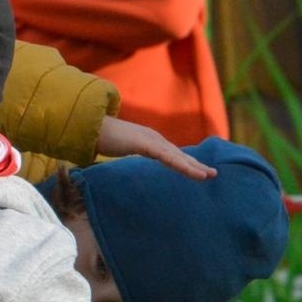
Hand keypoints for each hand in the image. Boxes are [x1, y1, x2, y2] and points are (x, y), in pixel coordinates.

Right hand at [96, 117, 215, 179]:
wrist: (88, 125)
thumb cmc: (99, 135)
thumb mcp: (116, 145)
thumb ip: (121, 148)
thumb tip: (115, 155)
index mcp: (148, 140)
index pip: (171, 153)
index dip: (185, 161)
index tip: (197, 170)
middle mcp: (153, 138)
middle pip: (178, 154)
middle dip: (195, 164)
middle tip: (212, 174)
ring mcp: (150, 140)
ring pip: (176, 157)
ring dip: (193, 166)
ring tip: (208, 175)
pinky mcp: (145, 144)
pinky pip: (167, 157)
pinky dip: (181, 165)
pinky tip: (192, 172)